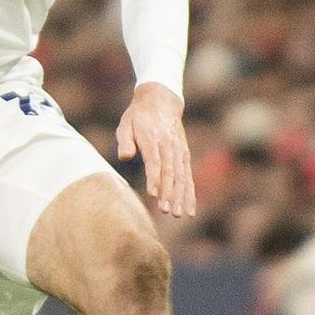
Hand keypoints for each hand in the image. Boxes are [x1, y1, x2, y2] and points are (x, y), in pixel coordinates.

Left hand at [117, 82, 193, 217]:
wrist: (161, 100)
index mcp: (153, 139)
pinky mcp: (184, 155)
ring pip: (182, 177)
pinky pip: (188, 176)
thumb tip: (124, 157)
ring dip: (181, 196)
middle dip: (169, 193)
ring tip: (179, 214)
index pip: (155, 161)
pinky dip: (190, 192)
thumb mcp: (126, 123)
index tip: (153, 194)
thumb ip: (125, 140)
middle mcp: (169, 146)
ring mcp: (179, 151)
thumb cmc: (138, 115)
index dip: (154, 178)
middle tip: (167, 211)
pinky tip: (190, 208)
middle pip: (171, 173)